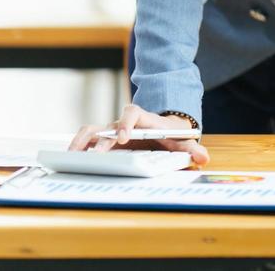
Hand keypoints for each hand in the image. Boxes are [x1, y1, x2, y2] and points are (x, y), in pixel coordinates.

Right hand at [68, 103, 209, 166]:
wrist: (164, 130)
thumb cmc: (171, 136)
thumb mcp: (182, 141)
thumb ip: (193, 149)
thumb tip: (205, 158)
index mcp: (143, 120)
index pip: (132, 113)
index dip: (127, 124)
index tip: (124, 137)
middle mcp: (124, 124)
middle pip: (107, 125)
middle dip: (101, 140)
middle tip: (96, 155)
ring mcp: (112, 132)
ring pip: (92, 130)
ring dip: (81, 141)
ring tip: (70, 155)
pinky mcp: (105, 141)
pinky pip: (88, 140)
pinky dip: (78, 148)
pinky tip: (69, 160)